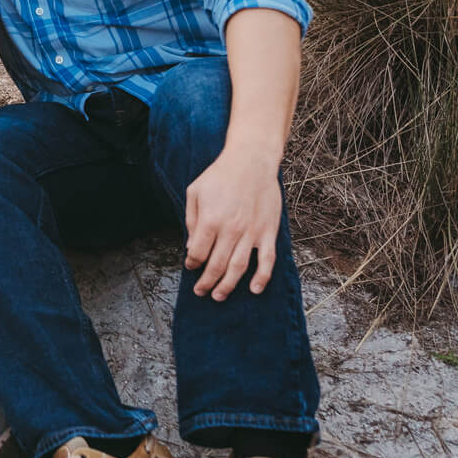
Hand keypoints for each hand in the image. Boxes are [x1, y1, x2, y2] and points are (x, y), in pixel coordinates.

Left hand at [182, 148, 282, 300]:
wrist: (251, 161)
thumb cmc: (220, 175)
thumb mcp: (195, 192)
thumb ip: (191, 220)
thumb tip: (190, 246)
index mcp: (210, 220)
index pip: (197, 253)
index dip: (192, 263)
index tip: (190, 267)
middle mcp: (231, 230)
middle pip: (216, 265)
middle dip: (206, 282)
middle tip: (201, 291)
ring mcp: (251, 232)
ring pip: (238, 268)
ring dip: (227, 286)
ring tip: (218, 296)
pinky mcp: (268, 232)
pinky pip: (267, 260)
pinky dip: (262, 277)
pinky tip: (255, 289)